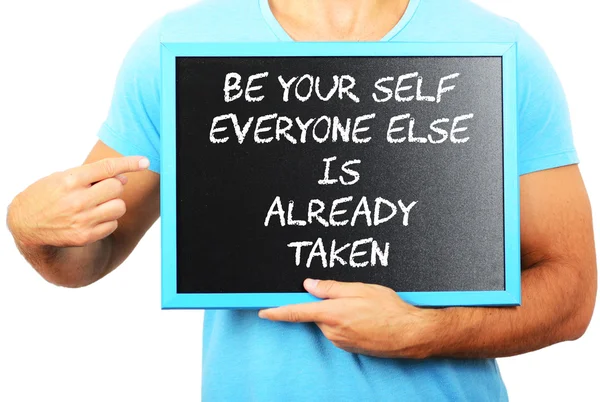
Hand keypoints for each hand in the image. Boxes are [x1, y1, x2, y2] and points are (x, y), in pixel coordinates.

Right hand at [7, 156, 148, 247]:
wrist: (25, 223)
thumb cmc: (48, 195)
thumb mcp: (62, 177)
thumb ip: (92, 176)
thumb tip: (123, 178)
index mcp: (71, 180)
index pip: (107, 168)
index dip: (129, 163)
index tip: (144, 161)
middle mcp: (77, 200)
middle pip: (117, 188)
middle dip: (114, 186)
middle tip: (101, 189)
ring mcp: (82, 220)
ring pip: (119, 207)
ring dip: (113, 204)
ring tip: (97, 204)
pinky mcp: (85, 236)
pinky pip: (113, 224)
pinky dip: (108, 220)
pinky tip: (92, 218)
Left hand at [259, 279, 441, 358]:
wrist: (410, 334)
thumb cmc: (389, 309)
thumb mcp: (360, 289)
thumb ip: (331, 287)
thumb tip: (309, 284)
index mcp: (331, 313)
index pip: (296, 312)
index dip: (277, 311)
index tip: (263, 311)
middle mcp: (332, 330)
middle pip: (317, 314)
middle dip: (327, 304)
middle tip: (350, 296)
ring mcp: (340, 341)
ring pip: (329, 322)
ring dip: (339, 313)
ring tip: (364, 309)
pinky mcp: (349, 348)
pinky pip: (339, 331)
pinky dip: (347, 323)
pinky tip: (366, 319)